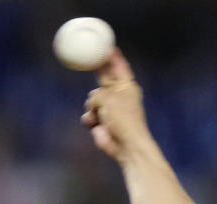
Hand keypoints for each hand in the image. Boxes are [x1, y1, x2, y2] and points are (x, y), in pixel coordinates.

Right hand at [81, 48, 151, 162]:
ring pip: (92, 99)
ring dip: (93, 107)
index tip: (108, 46)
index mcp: (127, 87)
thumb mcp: (109, 97)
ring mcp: (110, 109)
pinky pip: (89, 115)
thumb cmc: (123, 119)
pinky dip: (90, 119)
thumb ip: (99, 93)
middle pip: (105, 79)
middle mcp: (119, 96)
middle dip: (98, 71)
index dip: (113, 57)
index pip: (119, 67)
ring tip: (102, 115)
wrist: (125, 145)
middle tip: (89, 58)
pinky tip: (95, 125)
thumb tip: (93, 102)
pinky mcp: (101, 122)